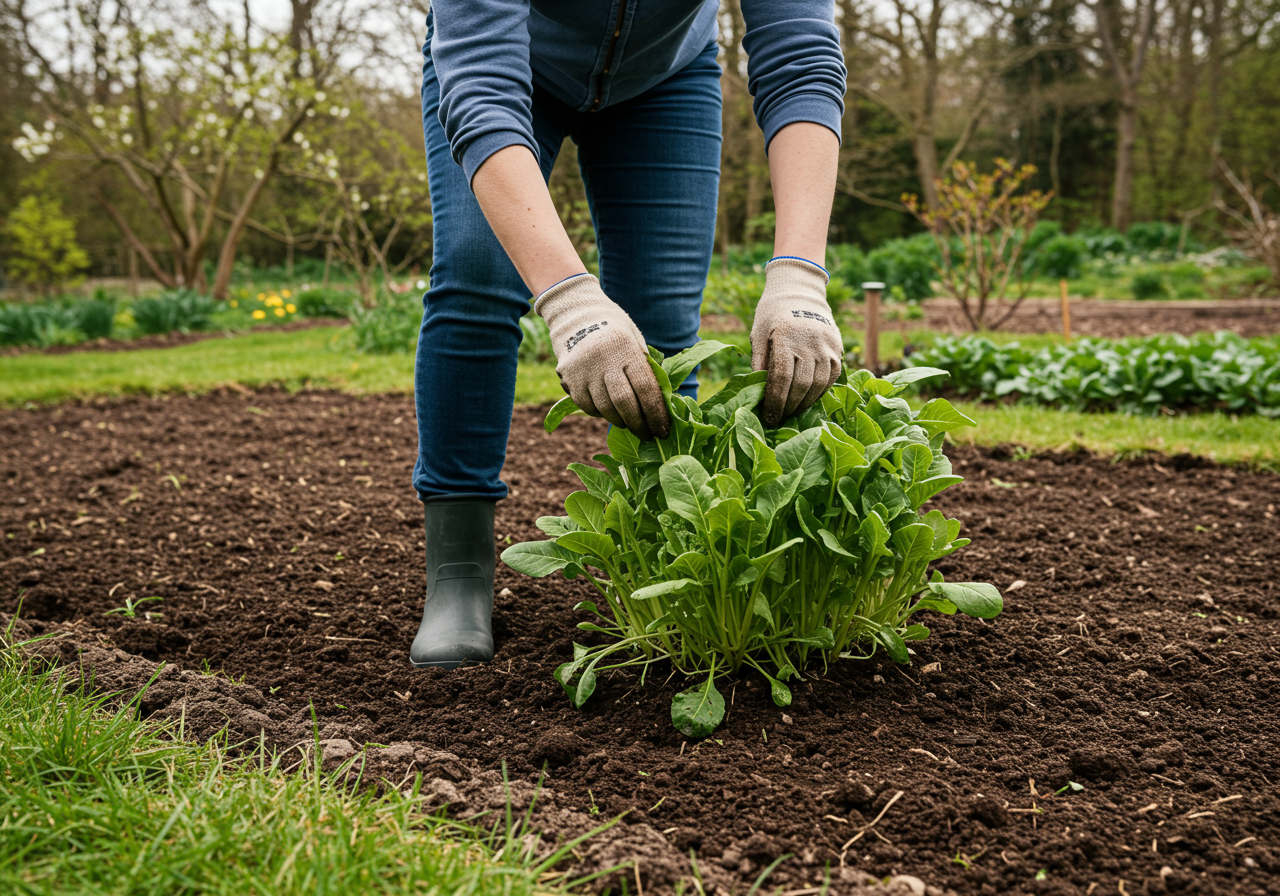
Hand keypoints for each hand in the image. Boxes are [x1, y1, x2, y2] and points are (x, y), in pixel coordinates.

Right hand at [536, 274, 670, 439]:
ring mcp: (583, 370)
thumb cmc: (616, 332)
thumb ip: (647, 368)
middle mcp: (603, 359)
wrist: (578, 316)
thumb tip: (663, 404)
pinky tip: (609, 412)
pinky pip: (588, 407)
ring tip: (630, 424)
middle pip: (624, 402)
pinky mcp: (569, 379)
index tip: (663, 430)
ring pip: (605, 408)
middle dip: (639, 424)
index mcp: (625, 347)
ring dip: (620, 421)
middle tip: (648, 435)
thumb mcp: (636, 340)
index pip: (645, 387)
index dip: (656, 413)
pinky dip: (600, 414)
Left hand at [750, 257, 842, 426]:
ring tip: (792, 413)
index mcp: (786, 337)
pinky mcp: (837, 348)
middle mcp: (809, 342)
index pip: (781, 378)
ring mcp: (826, 345)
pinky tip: (808, 400)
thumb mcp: (758, 334)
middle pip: (801, 385)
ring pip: (818, 385)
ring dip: (805, 403)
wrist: (800, 290)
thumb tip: (759, 394)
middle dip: (789, 407)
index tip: (769, 418)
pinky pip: (831, 377)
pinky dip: (819, 392)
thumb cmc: (772, 314)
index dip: (775, 402)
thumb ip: (759, 363)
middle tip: (779, 419)